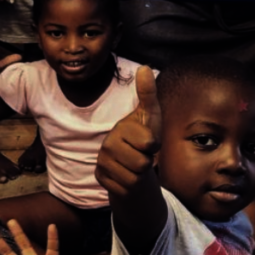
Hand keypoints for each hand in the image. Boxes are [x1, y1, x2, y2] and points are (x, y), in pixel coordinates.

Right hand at [95, 66, 160, 198]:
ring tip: (135, 164)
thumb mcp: (152, 115)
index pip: (149, 144)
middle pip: (142, 163)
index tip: (148, 140)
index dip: (154, 145)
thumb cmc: (145, 137)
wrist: (132, 164)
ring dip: (140, 174)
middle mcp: (108, 144)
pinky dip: (130, 185)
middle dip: (148, 162)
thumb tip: (144, 67)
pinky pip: (125, 188)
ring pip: (134, 177)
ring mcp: (102, 162)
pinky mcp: (100, 178)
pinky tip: (126, 175)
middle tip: (142, 155)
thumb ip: (148, 93)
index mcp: (121, 128)